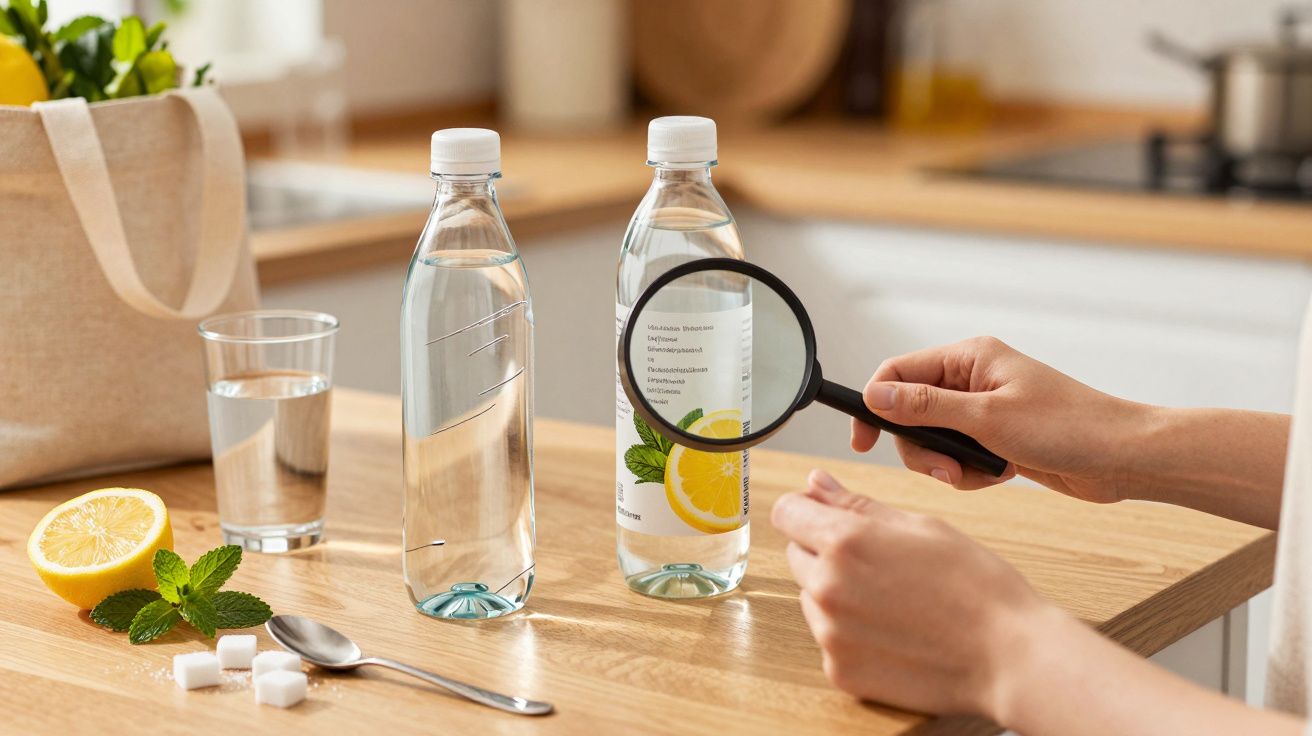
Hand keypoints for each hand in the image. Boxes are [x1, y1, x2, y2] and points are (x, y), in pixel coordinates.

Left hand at [771, 470, 1051, 717]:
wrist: (1009, 655)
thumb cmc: (975, 585)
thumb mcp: (920, 526)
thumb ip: (856, 504)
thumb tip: (814, 484)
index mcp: (845, 541)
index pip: (787, 512)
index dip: (807, 510)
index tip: (826, 516)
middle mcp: (827, 587)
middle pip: (796, 555)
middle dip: (825, 552)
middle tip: (878, 563)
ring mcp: (830, 634)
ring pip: (811, 598)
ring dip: (835, 593)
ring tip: (892, 600)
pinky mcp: (840, 670)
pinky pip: (828, 638)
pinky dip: (850, 633)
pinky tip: (893, 631)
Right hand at [853, 336, 1146, 501]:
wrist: (1123, 458)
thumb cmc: (1069, 427)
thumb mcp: (987, 419)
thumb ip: (925, 408)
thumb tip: (875, 395)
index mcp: (969, 357)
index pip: (897, 372)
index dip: (874, 404)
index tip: (863, 441)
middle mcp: (973, 378)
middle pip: (910, 412)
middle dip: (921, 448)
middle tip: (945, 472)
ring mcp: (984, 408)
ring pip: (933, 439)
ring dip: (948, 465)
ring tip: (979, 477)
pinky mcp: (996, 436)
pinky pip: (959, 456)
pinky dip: (971, 473)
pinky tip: (1000, 475)